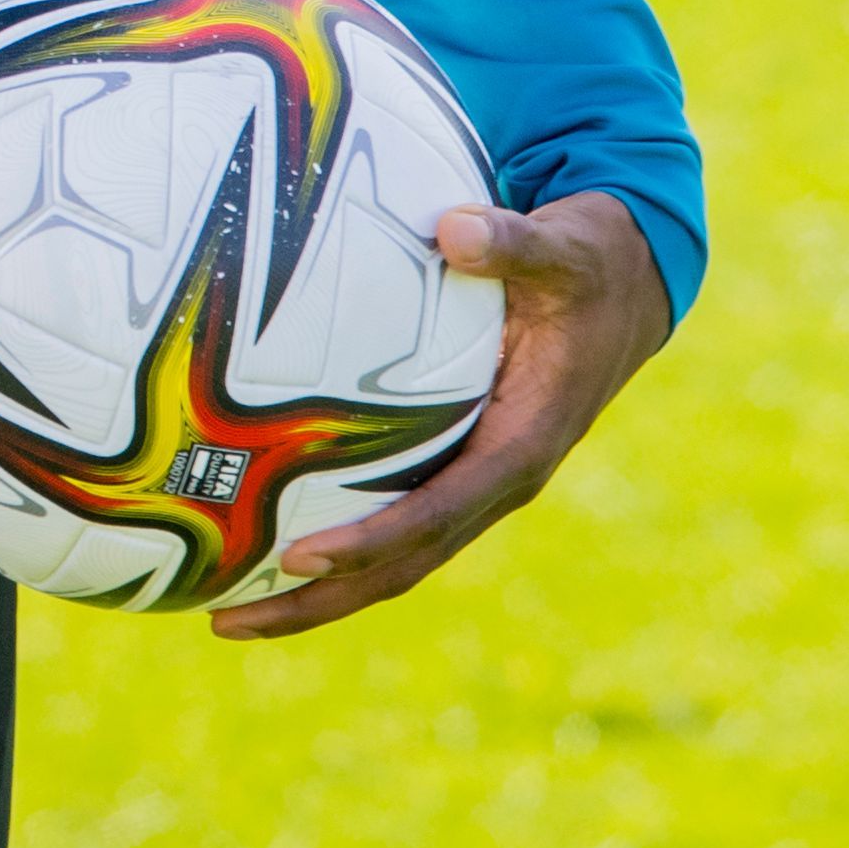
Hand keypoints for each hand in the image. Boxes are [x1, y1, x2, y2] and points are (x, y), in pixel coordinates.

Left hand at [210, 191, 674, 643]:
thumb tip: (454, 226)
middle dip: (318, 600)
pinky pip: (390, 519)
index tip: (299, 555)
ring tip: (223, 611)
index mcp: (522, 447)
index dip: (371, 540)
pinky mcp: (457, 467)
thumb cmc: (589, 265)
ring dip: (315, 591)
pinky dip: (332, 540)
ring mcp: (475, 483)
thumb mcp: (565, 248)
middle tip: (227, 621)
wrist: (625, 289)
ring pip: (393, 559)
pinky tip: (258, 535)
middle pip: (401, 565)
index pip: (438, 512)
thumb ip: (512, 241)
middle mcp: (496, 482)